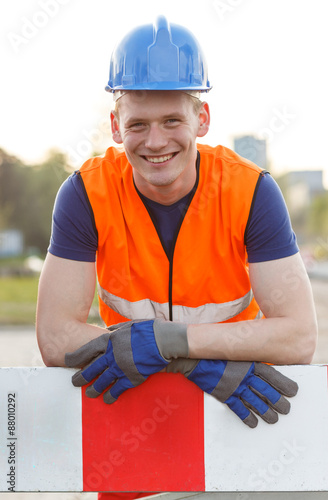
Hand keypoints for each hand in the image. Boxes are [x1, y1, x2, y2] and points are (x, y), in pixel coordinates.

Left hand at [65, 319, 187, 402]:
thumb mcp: (129, 325)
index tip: (66, 361)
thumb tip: (107, 331)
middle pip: (92, 368)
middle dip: (81, 376)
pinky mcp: (132, 378)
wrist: (165, 341)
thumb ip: (116, 330)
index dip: (76, 356)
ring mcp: (121, 367)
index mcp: (110, 340)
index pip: (88, 350)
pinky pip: (118, 389)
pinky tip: (107, 400)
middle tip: (74, 382)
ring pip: (102, 381)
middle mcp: (112, 354)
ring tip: (88, 394)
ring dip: (94, 389)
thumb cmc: (149, 330)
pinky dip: (111, 395)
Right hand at [167, 359, 297, 427]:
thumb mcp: (234, 352)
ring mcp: (234, 386)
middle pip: (266, 390)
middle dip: (278, 401)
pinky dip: (246, 417)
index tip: (293, 392)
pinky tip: (253, 423)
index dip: (283, 384)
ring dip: (265, 412)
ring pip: (255, 401)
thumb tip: (261, 368)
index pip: (271, 375)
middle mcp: (244, 376)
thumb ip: (247, 360)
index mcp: (248, 363)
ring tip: (273, 420)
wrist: (195, 359)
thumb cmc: (215, 354)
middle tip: (286, 409)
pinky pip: (238, 408)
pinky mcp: (224, 395)